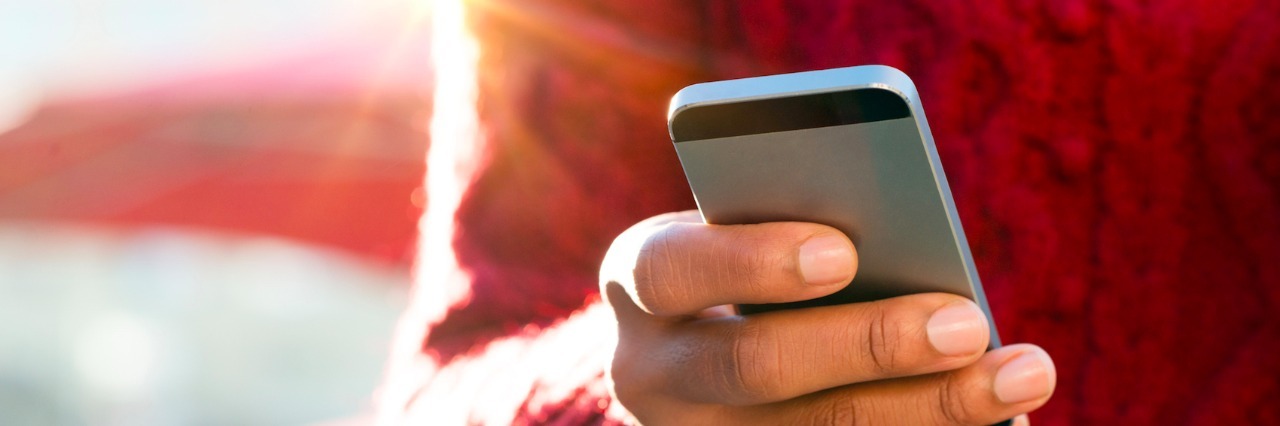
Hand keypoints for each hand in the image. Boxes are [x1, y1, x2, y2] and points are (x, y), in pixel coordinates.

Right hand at [600, 211, 1054, 424]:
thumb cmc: (750, 264)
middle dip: (869, 345)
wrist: (696, 359)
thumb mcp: (748, 229)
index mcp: (641, 282)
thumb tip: (912, 244)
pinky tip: (1003, 423)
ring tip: (1025, 373)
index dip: (753, 262)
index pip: (674, 269)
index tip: (843, 252)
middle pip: (755, 366)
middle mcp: (652, 372)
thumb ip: (797, 223)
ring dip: (931, 408)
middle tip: (966, 321)